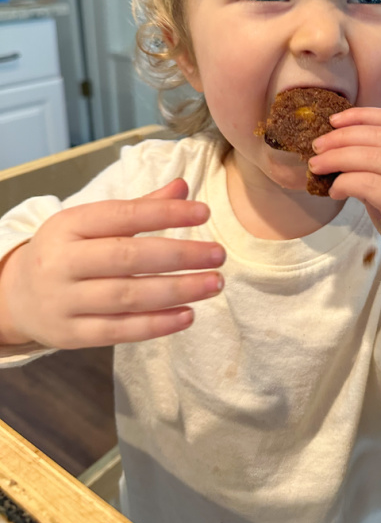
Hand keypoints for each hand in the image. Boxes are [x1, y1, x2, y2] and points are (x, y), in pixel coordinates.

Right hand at [0, 179, 224, 348]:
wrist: (15, 296)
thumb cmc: (67, 252)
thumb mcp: (91, 222)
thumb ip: (139, 207)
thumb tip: (183, 187)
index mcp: (69, 225)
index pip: (122, 215)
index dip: (165, 213)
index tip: (204, 213)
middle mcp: (63, 262)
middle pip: (127, 257)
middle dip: (179, 255)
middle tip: (218, 254)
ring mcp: (65, 301)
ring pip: (127, 297)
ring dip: (177, 291)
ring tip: (213, 283)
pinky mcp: (71, 335)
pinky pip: (119, 331)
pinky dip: (157, 325)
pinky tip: (188, 315)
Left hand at [309, 108, 380, 319]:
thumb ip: (377, 165)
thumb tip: (334, 147)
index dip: (361, 116)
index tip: (333, 120)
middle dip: (343, 138)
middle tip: (316, 146)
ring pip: (375, 157)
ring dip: (339, 158)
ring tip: (317, 166)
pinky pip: (371, 185)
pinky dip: (347, 183)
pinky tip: (334, 192)